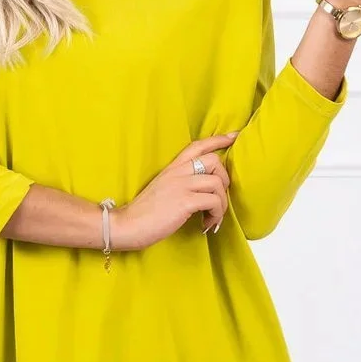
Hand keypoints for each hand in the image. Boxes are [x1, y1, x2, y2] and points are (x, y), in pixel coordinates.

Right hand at [111, 133, 237, 250]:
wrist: (127, 224)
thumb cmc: (144, 211)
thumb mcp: (162, 187)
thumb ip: (180, 182)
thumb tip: (201, 189)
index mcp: (173, 167)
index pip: (198, 145)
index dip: (218, 139)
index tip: (233, 136)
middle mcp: (178, 172)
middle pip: (215, 161)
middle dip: (225, 180)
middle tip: (218, 199)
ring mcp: (182, 185)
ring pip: (218, 183)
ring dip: (221, 204)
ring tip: (212, 217)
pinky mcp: (185, 201)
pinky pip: (214, 202)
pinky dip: (216, 215)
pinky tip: (206, 225)